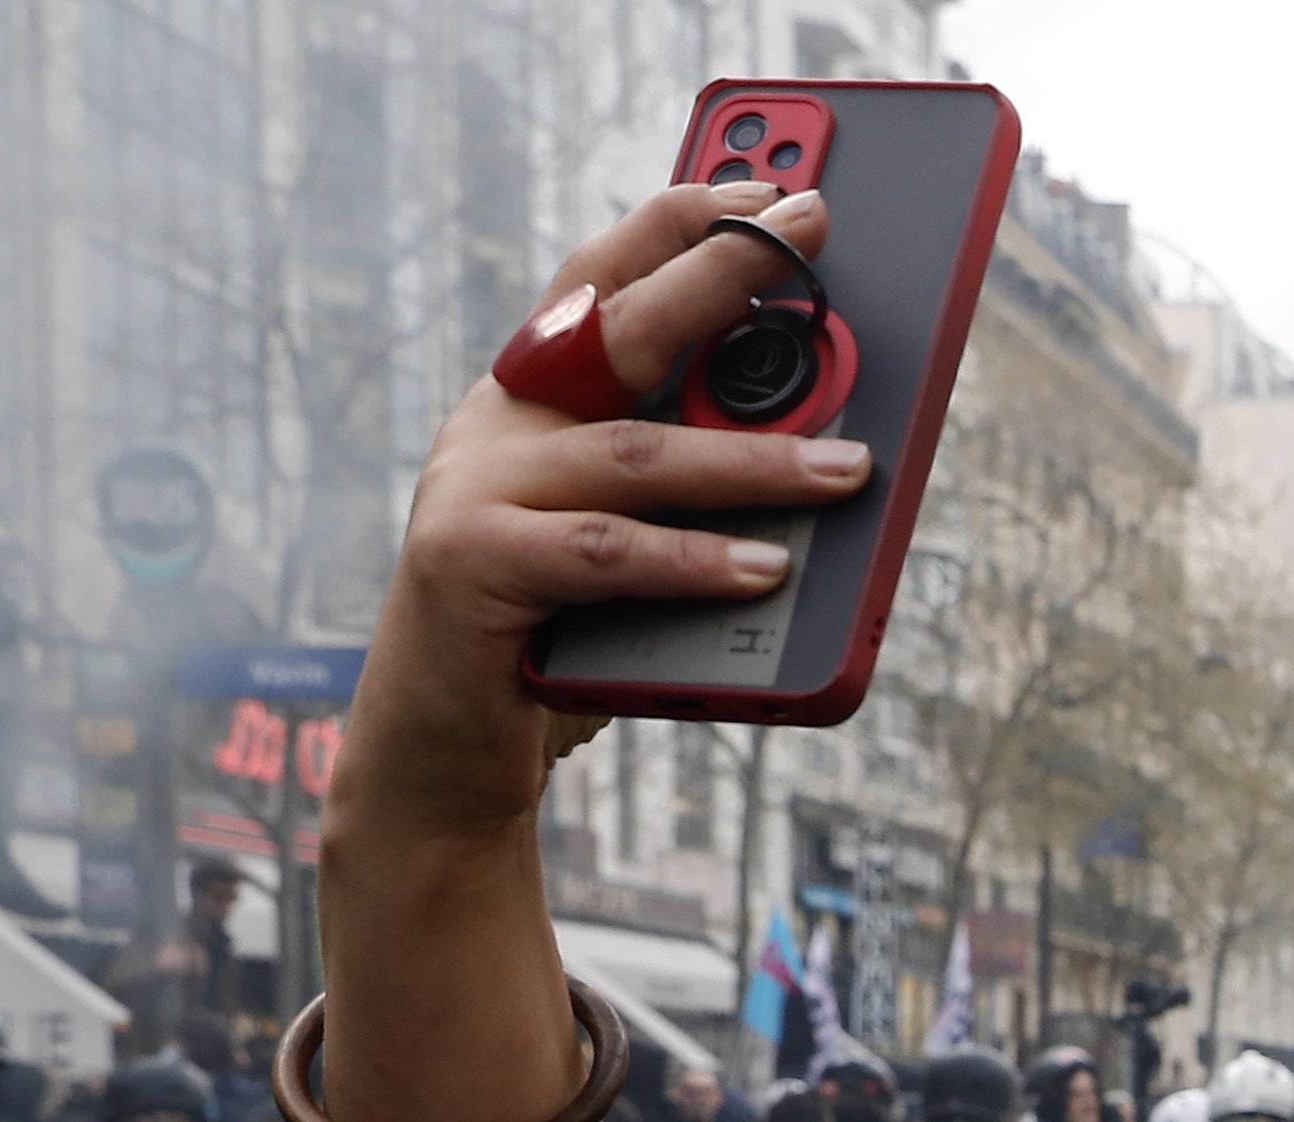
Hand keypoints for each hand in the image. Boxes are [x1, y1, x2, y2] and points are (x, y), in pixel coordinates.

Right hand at [332, 184, 870, 864]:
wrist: (443, 760)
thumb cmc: (554, 644)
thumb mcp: (630, 542)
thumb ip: (691, 485)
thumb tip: (834, 444)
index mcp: (530, 400)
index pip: (602, 280)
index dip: (680, 225)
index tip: (769, 191)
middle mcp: (495, 425)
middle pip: (618, 327)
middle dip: (722, 270)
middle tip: (811, 232)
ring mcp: (473, 489)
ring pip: (638, 453)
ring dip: (756, 458)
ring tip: (850, 465)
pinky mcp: (469, 566)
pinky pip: (607, 554)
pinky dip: (695, 560)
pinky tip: (768, 566)